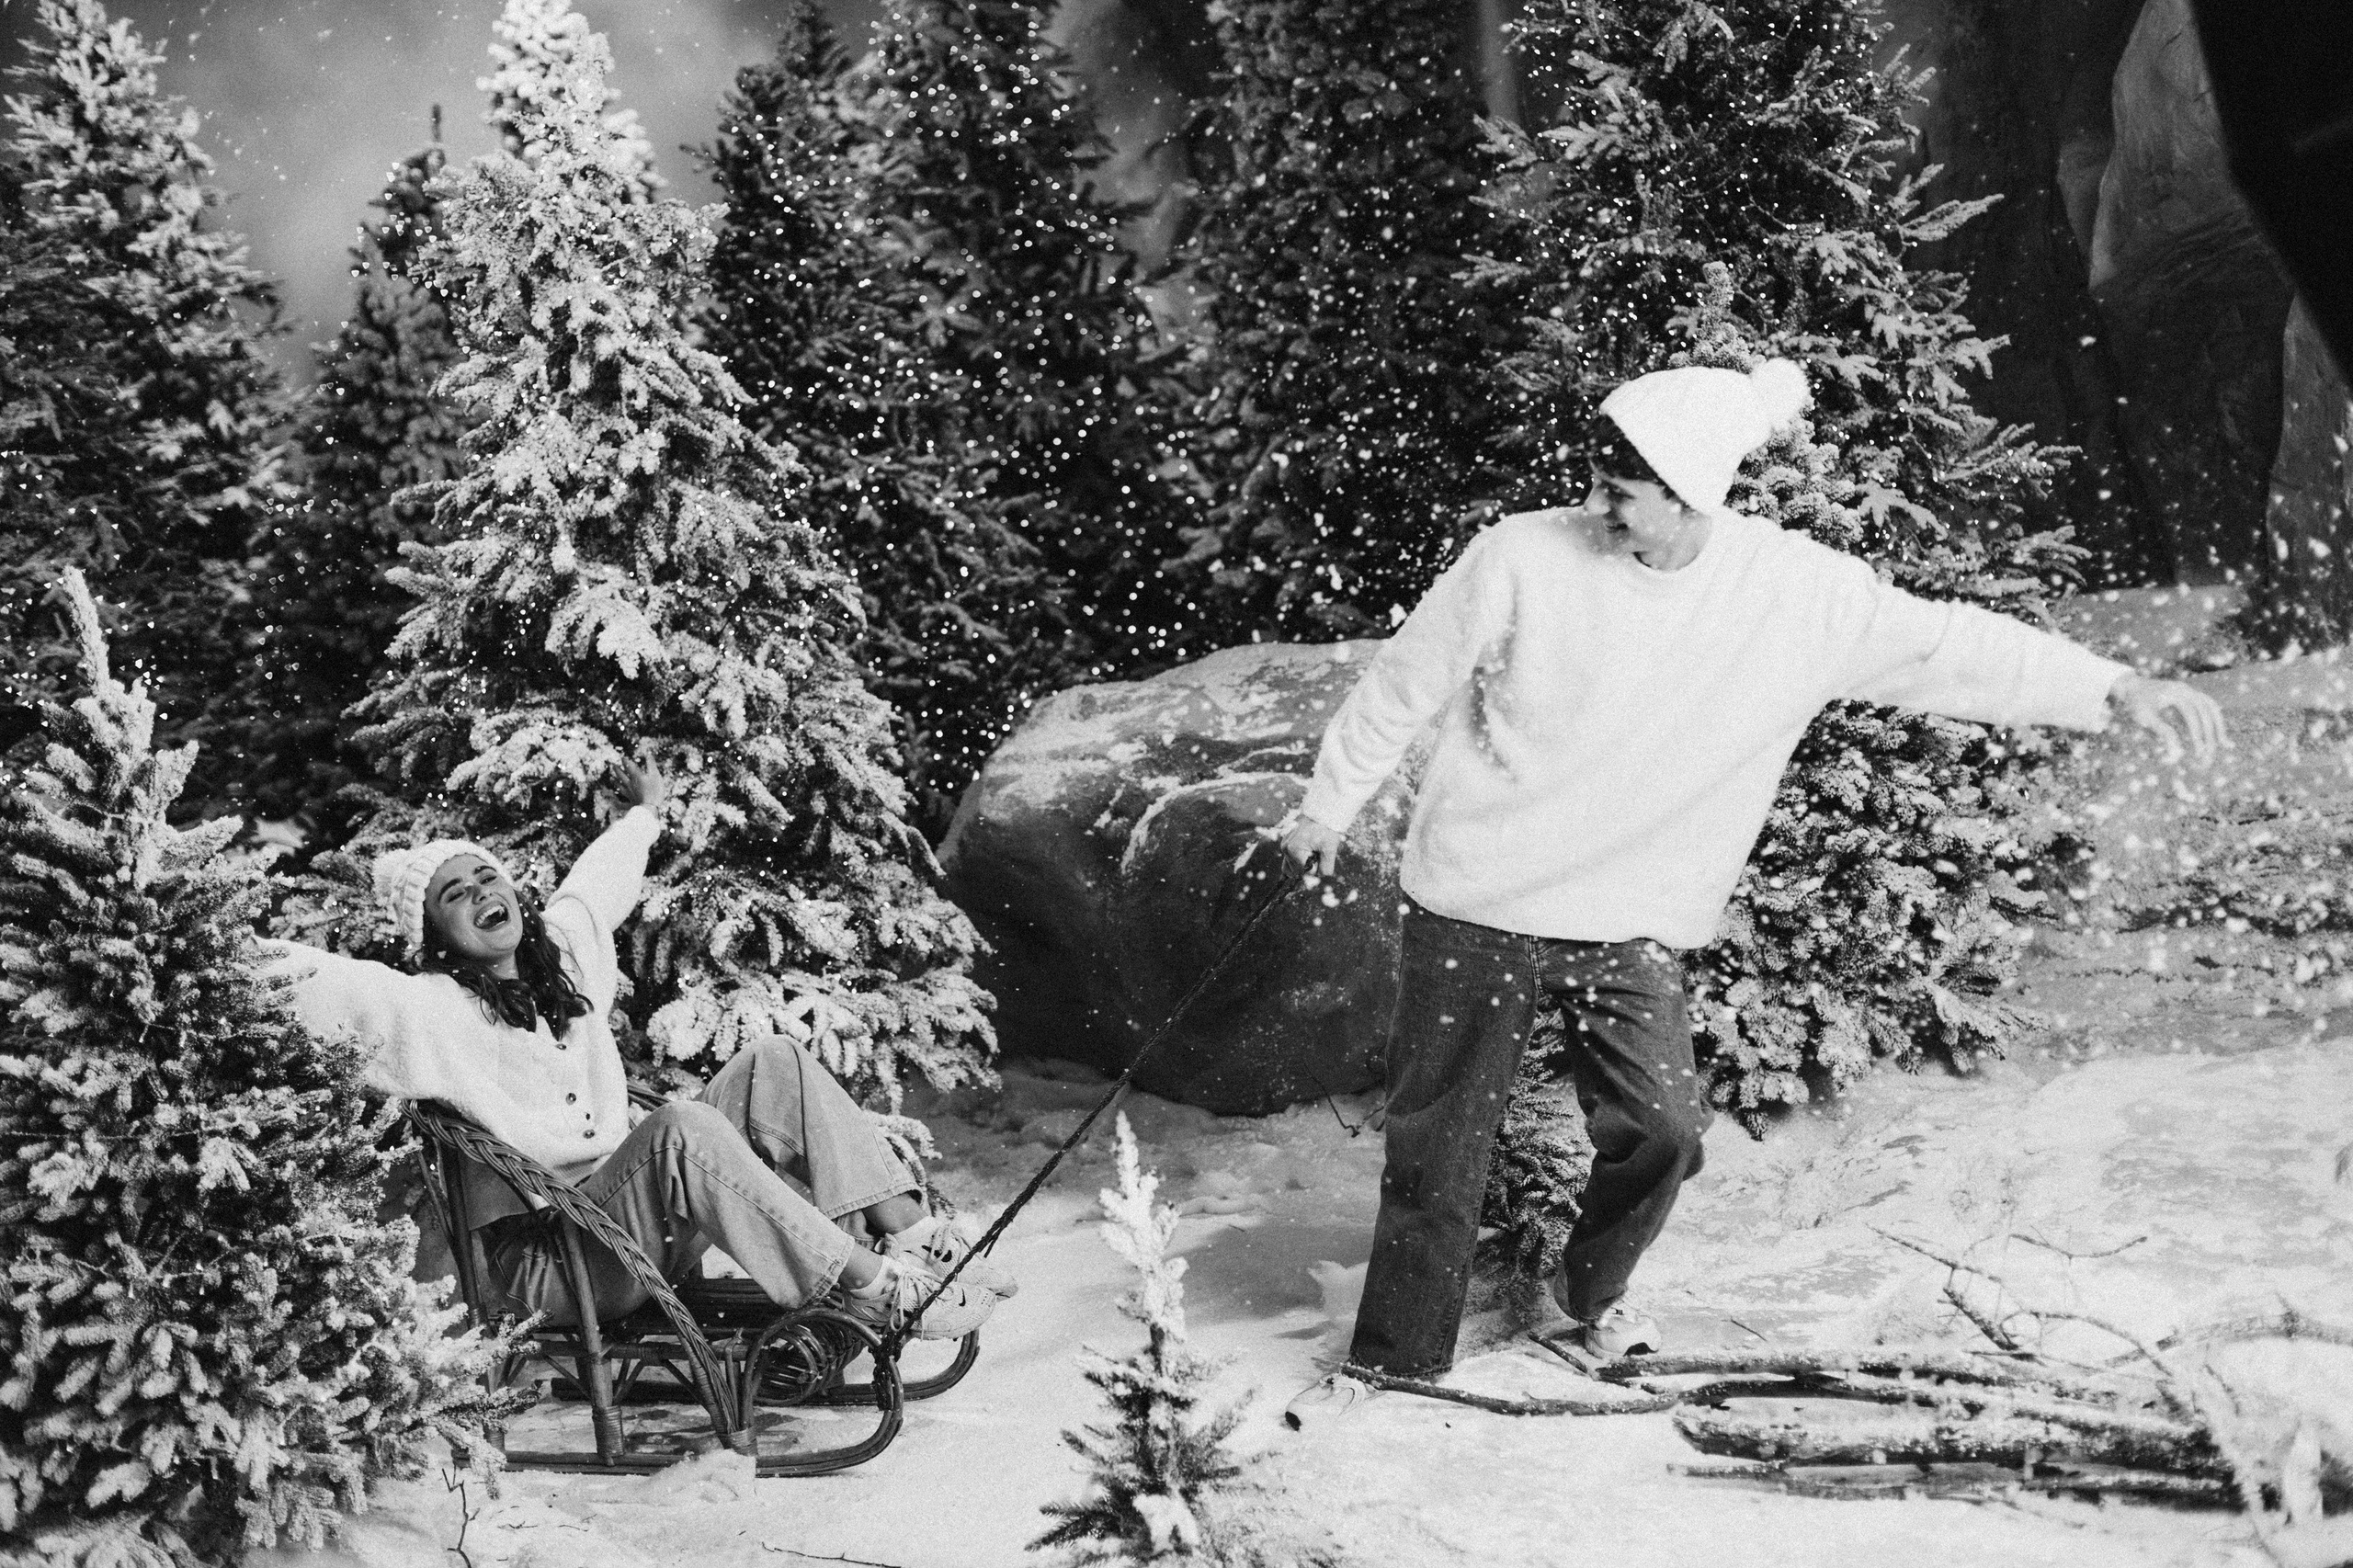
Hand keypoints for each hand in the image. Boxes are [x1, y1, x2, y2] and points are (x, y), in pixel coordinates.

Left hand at [613, 751, 666, 812]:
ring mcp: (629, 794)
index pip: (629, 767)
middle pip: (622, 776)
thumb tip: (648, 754)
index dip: (625, 761)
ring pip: (620, 787)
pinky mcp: (631, 804)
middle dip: (617, 770)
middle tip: (612, 765)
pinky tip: (613, 802)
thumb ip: (651, 764)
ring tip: (611, 778)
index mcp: (636, 777)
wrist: (650, 807)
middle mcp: (630, 785)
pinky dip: (617, 803)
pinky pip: (622, 804)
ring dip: (615, 782)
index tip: (622, 757)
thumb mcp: (655, 775)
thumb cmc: (654, 791)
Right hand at [1282, 817, 1343, 879]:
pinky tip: (1308, 850)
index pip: (1305, 872)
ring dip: (1302, 863)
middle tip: (1317, 852)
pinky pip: (1289, 859)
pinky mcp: (1286, 841)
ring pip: (1291, 867)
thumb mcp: (1330, 850)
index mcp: (1294, 850)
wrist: (1323, 810)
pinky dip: (1298, 859)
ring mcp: (1284, 844)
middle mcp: (1285, 848)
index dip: (1317, 867)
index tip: (1321, 854)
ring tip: (1312, 849)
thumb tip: (1319, 878)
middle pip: (1296, 872)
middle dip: (1308, 866)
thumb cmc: (1326, 828)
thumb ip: (1325, 868)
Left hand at [2106, 672, 2226, 762]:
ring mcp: (2190, 690)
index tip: (2199, 753)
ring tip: (2225, 745)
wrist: (2132, 686)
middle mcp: (2186, 689)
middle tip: (2210, 755)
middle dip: (2210, 734)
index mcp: (2174, 693)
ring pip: (2212, 707)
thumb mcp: (2144, 718)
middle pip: (2206, 712)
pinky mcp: (2191, 693)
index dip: (2197, 735)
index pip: (2192, 716)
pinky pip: (2209, 705)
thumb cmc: (2136, 705)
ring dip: (2219, 726)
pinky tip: (2219, 733)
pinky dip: (2216, 718)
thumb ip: (2161, 732)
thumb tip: (2177, 753)